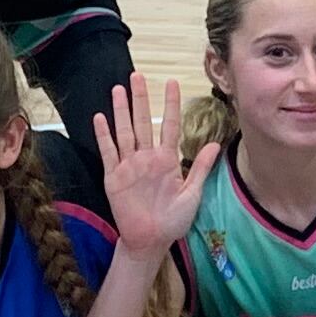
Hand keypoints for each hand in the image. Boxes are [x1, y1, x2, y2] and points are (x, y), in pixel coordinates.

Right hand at [91, 75, 215, 256]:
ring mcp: (129, 165)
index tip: (172, 82)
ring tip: (118, 88)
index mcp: (167, 160)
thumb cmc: (173, 221)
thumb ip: (201, 168)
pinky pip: (108, 151)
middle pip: (142, 122)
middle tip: (137, 75)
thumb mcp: (192, 194)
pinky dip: (103, 135)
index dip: (170, 104)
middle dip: (140, 99)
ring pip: (124, 131)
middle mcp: (147, 158)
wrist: (150, 241)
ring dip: (120, 111)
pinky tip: (100, 117)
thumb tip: (216, 144)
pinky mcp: (113, 176)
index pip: (169, 125)